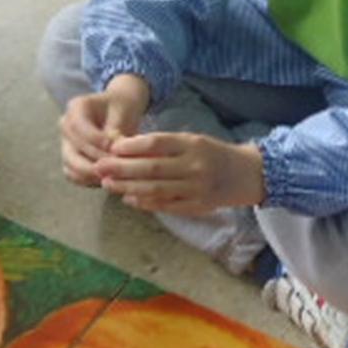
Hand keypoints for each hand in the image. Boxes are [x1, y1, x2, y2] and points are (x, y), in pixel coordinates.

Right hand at [58, 74, 148, 186]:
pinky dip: (89, 180)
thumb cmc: (122, 107)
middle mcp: (65, 126)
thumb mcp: (124, 111)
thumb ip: (116, 130)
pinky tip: (109, 178)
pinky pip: (74, 175)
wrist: (120, 109)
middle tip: (117, 167)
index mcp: (76, 107)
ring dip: (92, 175)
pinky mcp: (71, 159)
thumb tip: (110, 150)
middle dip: (95, 162)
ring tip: (114, 174)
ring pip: (70, 167)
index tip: (115, 148)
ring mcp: (66, 144)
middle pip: (71, 152)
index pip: (78, 127)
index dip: (96, 141)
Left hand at [96, 132, 264, 214]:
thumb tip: (127, 149)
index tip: (112, 147)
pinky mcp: (198, 206)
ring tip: (108, 184)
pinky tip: (129, 198)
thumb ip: (166, 146)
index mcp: (194, 144)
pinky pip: (166, 205)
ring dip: (128, 187)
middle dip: (122, 169)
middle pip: (152, 168)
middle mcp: (195, 166)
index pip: (157, 143)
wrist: (247, 175)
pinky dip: (145, 203)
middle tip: (99, 168)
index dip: (132, 146)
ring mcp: (197, 188)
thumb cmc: (214, 154)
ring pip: (156, 189)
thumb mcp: (194, 141)